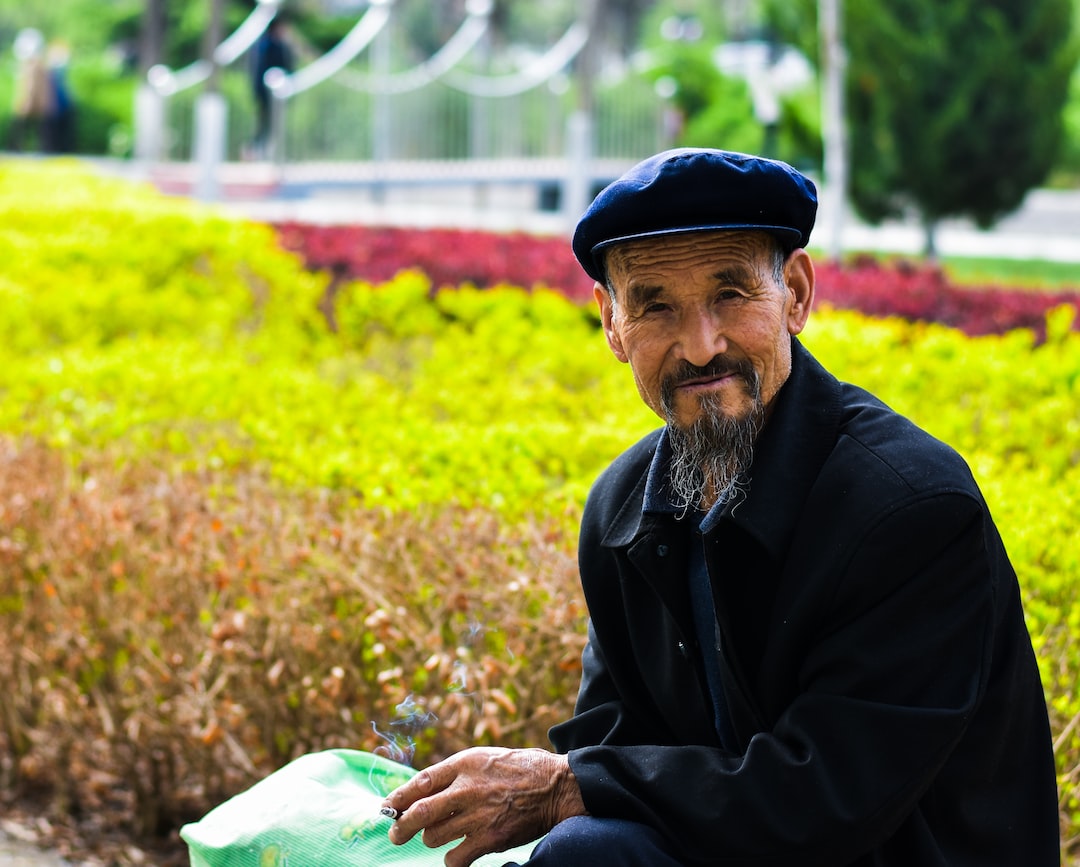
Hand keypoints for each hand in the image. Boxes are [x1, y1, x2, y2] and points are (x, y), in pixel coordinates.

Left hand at [383, 747, 586, 866]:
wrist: (556, 786)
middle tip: (395, 834)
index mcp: (465, 763)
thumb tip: (421, 790)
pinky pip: (455, 858)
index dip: (397, 797)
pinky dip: (451, 859)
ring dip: (431, 839)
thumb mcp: (484, 757)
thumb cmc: (520, 770)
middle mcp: (468, 787)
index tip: (386, 808)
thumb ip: (455, 772)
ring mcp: (479, 814)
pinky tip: (457, 853)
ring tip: (440, 836)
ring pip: (433, 836)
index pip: (420, 781)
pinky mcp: (490, 838)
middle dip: (400, 827)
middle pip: (419, 812)